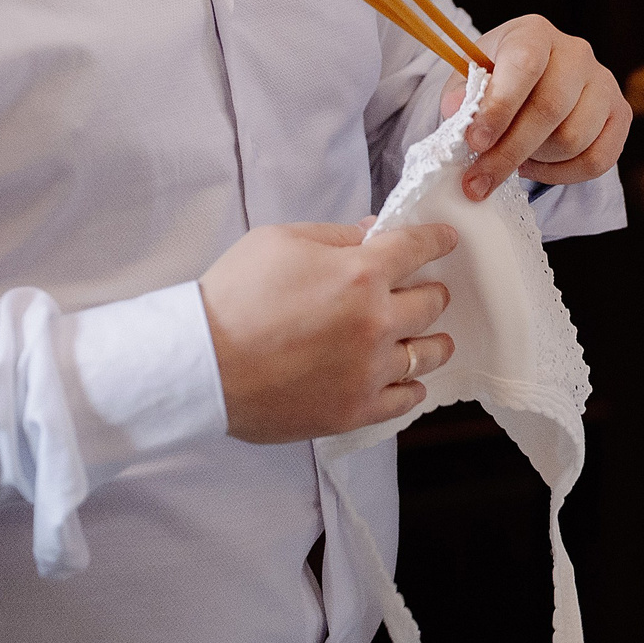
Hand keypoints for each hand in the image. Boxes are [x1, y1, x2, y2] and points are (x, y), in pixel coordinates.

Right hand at [199, 220, 460, 443]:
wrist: (197, 367)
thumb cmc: (231, 298)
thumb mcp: (279, 242)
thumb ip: (335, 235)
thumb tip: (374, 232)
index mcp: (361, 274)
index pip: (420, 248)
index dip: (437, 241)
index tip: (446, 241)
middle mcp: (376, 321)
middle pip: (433, 302)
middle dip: (431, 291)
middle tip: (424, 292)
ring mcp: (369, 370)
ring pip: (430, 353)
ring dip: (430, 341)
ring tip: (425, 339)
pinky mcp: (354, 410)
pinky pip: (406, 399)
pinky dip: (410, 386)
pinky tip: (404, 379)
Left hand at [448, 16, 630, 198]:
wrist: (535, 81)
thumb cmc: (498, 78)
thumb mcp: (470, 77)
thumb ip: (460, 94)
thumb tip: (458, 114)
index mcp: (535, 33)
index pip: (525, 65)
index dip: (500, 107)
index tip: (475, 142)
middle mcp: (577, 53)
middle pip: (550, 109)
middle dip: (510, 151)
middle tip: (479, 179)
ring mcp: (604, 82)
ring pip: (574, 138)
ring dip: (536, 161)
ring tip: (514, 159)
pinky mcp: (620, 113)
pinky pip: (598, 159)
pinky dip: (563, 175)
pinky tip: (538, 167)